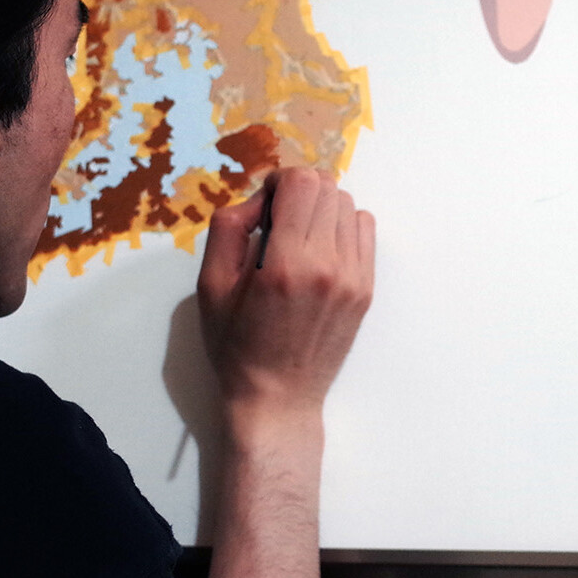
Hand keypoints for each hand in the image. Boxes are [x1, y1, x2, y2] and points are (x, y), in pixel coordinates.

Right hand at [197, 167, 374, 416]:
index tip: (264, 204)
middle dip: (299, 191)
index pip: (301, 183)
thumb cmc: (236, 345)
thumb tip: (258, 198)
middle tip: (277, 221)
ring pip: (348, 205)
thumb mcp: (210, 285)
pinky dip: (342, 227)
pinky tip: (319, 250)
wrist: (278, 397)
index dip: (278, 181)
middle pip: (327, 187)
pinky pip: (364, 230)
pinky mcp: (366, 289)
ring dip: (321, 208)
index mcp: (284, 264)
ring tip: (298, 238)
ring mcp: (354, 278)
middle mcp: (327, 266)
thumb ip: (228, 228)